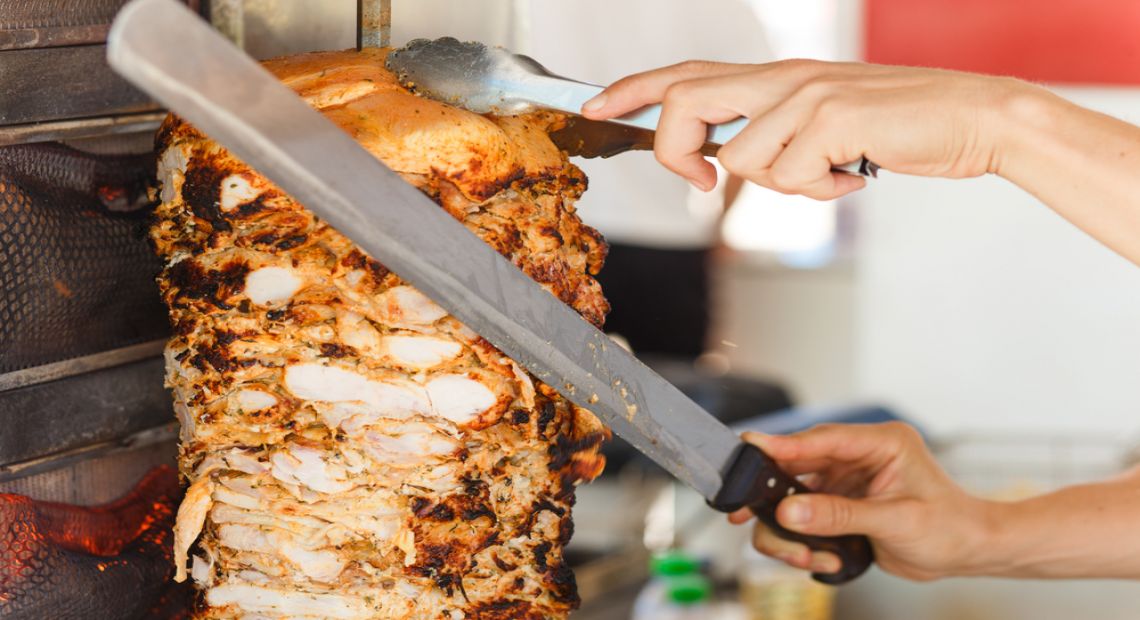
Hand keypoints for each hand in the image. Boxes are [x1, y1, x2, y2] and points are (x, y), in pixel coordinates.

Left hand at [581, 60, 1034, 199]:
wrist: (973, 117)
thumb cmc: (897, 126)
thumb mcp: (822, 127)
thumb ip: (769, 138)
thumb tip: (725, 166)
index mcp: (776, 76)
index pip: (688, 74)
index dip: (634, 88)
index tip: (594, 105)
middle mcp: (782, 78)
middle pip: (686, 99)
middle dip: (672, 147)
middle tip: (692, 179)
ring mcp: (804, 94)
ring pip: (741, 161)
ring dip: (783, 185)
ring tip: (830, 172)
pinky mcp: (829, 119)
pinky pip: (788, 178)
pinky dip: (820, 191)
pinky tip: (853, 174)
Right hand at [731, 422, 994, 580]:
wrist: (969, 551)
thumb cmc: (951, 527)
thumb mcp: (896, 521)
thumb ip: (840, 515)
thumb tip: (790, 511)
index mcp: (881, 443)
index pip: (823, 439)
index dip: (783, 444)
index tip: (750, 448)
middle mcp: (859, 457)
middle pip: (798, 466)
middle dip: (772, 494)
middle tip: (743, 511)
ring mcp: (848, 481)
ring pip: (794, 495)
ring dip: (788, 528)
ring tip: (801, 555)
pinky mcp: (841, 504)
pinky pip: (804, 517)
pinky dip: (801, 540)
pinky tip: (816, 558)